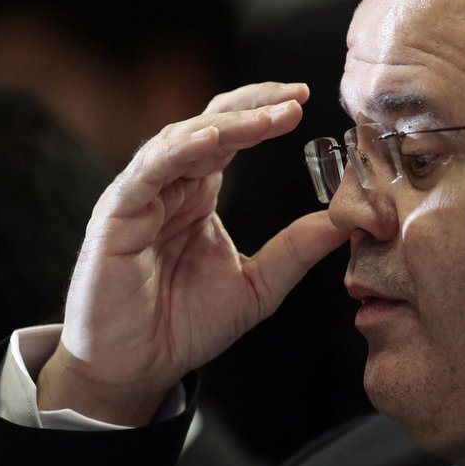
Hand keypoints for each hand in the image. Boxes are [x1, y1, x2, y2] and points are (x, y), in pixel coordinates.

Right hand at [37, 82, 348, 424]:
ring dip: (228, 124)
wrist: (137, 368)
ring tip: (269, 116)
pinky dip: (177, 151)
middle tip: (298, 97)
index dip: (264, 112)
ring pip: (182, 139)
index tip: (305, 98)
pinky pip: (147, 172)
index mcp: (199, 193)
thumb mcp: (258, 283)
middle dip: (255, 107)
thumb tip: (347, 222)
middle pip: (210, 124)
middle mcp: (170, 185)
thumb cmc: (186, 323)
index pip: (231, 135)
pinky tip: (211, 140)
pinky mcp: (116, 215)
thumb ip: (297, 249)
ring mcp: (141, 196)